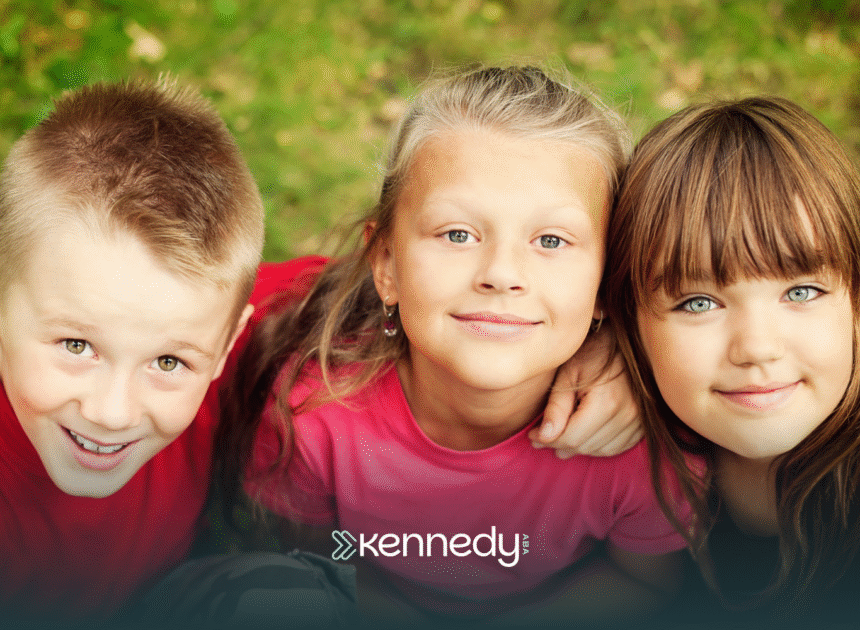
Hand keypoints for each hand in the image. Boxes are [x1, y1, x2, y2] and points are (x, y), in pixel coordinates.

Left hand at [529, 326, 642, 457]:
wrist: (624, 340)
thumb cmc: (592, 351)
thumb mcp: (568, 373)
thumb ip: (556, 407)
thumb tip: (543, 437)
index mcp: (606, 402)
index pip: (572, 438)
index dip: (548, 440)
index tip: (532, 435)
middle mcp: (627, 415)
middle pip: (585, 446)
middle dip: (560, 445)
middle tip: (542, 436)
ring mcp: (640, 420)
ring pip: (602, 450)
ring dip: (579, 447)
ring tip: (561, 436)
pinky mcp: (644, 422)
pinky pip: (619, 446)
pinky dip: (599, 446)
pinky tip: (584, 436)